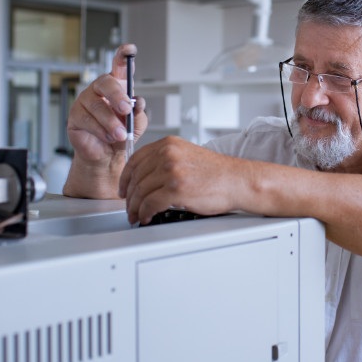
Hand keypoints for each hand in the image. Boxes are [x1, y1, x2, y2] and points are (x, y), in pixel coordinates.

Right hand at [64, 43, 147, 197]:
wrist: (108, 155)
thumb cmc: (122, 134)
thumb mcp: (137, 124)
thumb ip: (138, 112)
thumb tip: (137, 102)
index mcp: (117, 86)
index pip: (119, 66)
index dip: (124, 56)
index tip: (130, 49)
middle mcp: (99, 90)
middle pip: (105, 83)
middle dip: (117, 96)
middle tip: (126, 109)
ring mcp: (84, 101)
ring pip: (96, 106)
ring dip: (111, 122)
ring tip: (120, 135)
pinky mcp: (74, 117)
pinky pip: (86, 121)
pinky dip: (101, 131)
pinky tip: (107, 138)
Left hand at [119, 136, 242, 224]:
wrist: (237, 181)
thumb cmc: (217, 173)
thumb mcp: (187, 155)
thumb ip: (166, 160)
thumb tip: (145, 177)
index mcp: (169, 144)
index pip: (135, 159)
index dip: (125, 178)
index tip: (124, 189)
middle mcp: (168, 154)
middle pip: (135, 177)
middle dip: (129, 197)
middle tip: (130, 207)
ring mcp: (171, 171)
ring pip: (140, 192)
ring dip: (135, 208)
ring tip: (137, 215)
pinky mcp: (176, 189)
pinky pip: (150, 204)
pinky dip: (145, 213)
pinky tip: (147, 217)